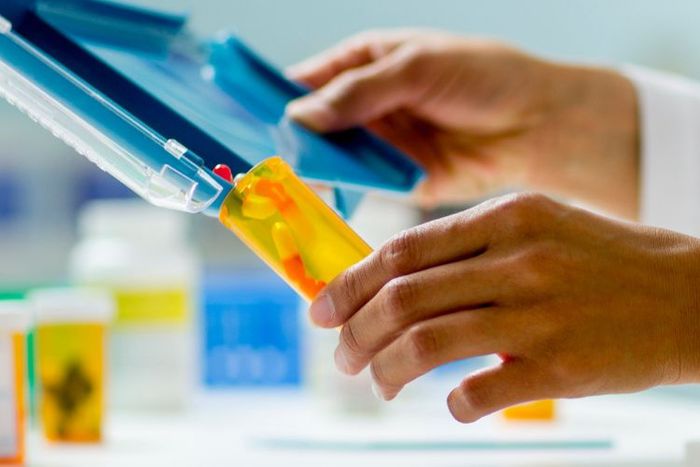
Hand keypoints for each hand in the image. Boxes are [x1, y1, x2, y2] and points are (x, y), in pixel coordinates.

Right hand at [286, 29, 639, 217]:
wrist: (535, 125)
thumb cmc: (483, 77)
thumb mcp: (416, 67)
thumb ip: (357, 92)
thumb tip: (299, 115)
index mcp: (364, 63)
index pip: (306, 79)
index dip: (274, 95)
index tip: (243, 113)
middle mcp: (364, 105)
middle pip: (310, 124)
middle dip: (289, 140)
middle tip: (263, 156)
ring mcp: (377, 144)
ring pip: (328, 158)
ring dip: (311, 168)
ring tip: (287, 178)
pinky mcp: (393, 179)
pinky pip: (356, 186)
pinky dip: (340, 192)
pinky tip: (322, 197)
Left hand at [308, 193, 699, 421]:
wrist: (690, 295)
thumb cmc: (601, 261)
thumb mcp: (536, 226)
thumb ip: (467, 247)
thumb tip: (392, 281)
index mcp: (505, 217)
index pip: (401, 251)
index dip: (349, 283)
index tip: (321, 309)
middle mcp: (517, 260)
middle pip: (402, 299)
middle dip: (356, 332)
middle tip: (343, 355)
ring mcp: (539, 314)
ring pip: (426, 344)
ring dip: (386, 370)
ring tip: (378, 384)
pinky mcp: (562, 366)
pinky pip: (479, 391)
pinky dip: (452, 402)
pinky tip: (451, 403)